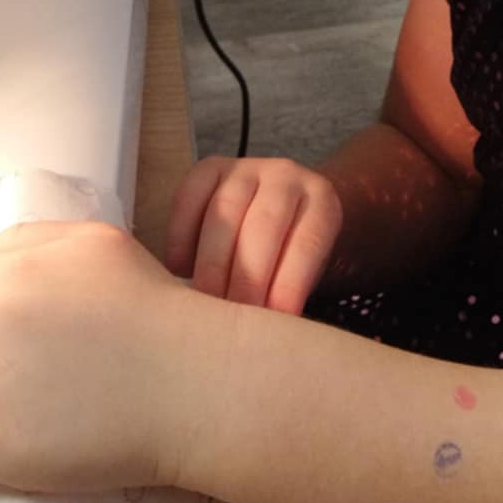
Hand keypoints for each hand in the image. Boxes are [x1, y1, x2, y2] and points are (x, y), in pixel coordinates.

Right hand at [165, 155, 343, 312]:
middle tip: (231, 319)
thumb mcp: (304, 271)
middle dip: (245, 277)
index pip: (307, 242)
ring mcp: (246, 167)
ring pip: (223, 211)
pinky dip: (181, 235)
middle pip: (264, 224)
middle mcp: (286, 176)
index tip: (272, 320)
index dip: (289, 284)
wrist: (279, 214)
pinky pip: (189, 196)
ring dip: (211, 263)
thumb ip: (288, 291)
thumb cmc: (291, 257)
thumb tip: (263, 335)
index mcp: (322, 202)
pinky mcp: (210, 168)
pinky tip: (180, 269)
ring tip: (205, 303)